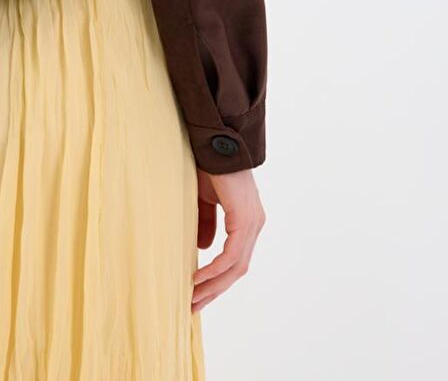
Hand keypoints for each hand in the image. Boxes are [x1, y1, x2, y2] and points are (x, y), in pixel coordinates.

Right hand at [191, 167, 265, 311]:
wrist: (214, 142)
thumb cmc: (208, 166)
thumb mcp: (203, 200)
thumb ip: (206, 223)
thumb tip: (203, 249)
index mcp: (247, 220)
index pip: (235, 259)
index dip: (217, 279)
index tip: (197, 293)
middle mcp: (255, 225)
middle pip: (237, 269)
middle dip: (215, 290)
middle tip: (193, 306)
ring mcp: (252, 223)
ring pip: (236, 267)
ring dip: (213, 285)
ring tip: (192, 298)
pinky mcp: (245, 219)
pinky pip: (231, 255)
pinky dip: (215, 269)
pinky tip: (197, 278)